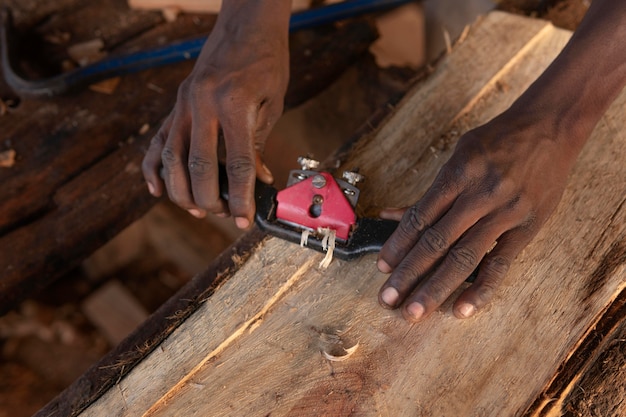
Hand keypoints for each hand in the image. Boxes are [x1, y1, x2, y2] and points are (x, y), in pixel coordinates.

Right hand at [142, 2, 289, 228]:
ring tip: (196, 209)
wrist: (246, 23)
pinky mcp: (176, 103)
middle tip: (222, 213)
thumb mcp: (272, 102)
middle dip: (209, 199)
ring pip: (171, 158)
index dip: (240, 197)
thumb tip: (258, 181)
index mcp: (234, 104)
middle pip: (198, 167)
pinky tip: (157, 190)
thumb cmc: (266, 60)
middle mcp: (203, 104)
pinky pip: (158, 141)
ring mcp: (184, 103)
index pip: (237, 164)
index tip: (243, 218)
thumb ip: (259, 143)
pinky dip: (154, 169)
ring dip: (181, 191)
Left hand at [376, 111, 579, 321]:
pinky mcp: (528, 227)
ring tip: (414, 312)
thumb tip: (388, 215)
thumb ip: (428, 193)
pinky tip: (462, 309)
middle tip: (387, 299)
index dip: (398, 244)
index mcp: (458, 173)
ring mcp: (505, 213)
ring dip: (435, 288)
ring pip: (464, 257)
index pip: (420, 217)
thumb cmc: (496, 141)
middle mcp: (480, 194)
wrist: (549, 127)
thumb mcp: (458, 155)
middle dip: (408, 273)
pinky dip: (481, 288)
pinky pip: (501, 263)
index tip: (382, 266)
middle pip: (437, 242)